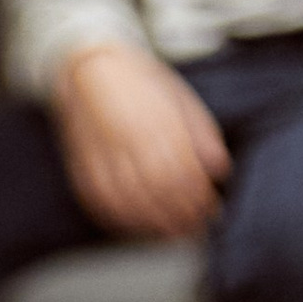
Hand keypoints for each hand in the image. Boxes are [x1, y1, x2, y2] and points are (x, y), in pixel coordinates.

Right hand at [52, 41, 228, 238]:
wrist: (90, 66)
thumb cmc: (140, 81)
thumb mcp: (180, 97)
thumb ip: (202, 133)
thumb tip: (220, 169)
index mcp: (158, 122)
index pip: (184, 173)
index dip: (199, 199)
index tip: (211, 211)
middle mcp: (129, 140)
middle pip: (159, 192)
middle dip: (180, 216)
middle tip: (194, 229)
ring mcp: (102, 153)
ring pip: (130, 201)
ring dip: (152, 223)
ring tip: (169, 234)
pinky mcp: (82, 164)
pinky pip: (100, 200)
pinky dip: (119, 218)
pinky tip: (136, 225)